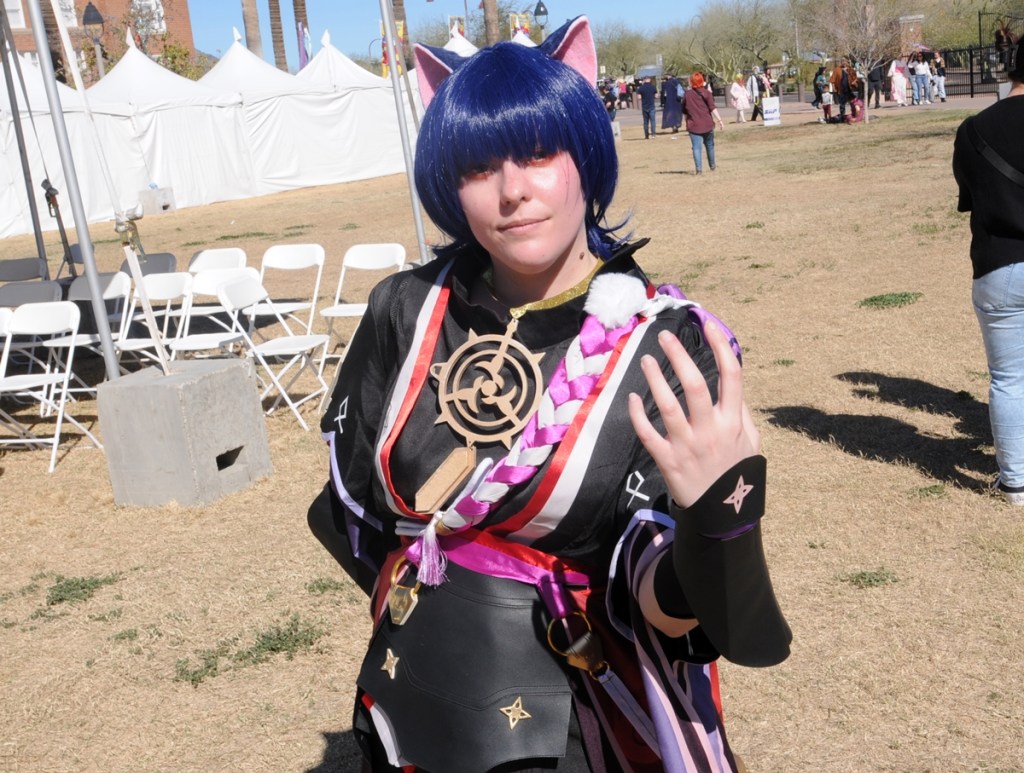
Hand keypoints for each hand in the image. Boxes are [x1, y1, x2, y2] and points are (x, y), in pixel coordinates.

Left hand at [628, 323, 759, 507]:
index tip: (709, 326)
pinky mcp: (667, 461)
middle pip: (695, 384)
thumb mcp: (751, 444)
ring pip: (668, 405)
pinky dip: (637, 415)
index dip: (721, 347)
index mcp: (733, 422)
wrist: (722, 516)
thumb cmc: (736, 474)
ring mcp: (687, 445)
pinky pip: (648, 434)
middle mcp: (710, 430)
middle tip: (665, 336)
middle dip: (679, 355)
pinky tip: (632, 398)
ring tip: (646, 360)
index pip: (731, 376)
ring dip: (655, 379)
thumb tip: (733, 387)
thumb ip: (743, 414)